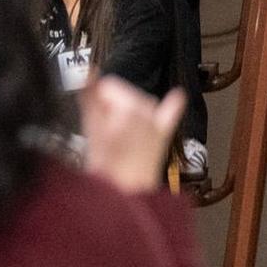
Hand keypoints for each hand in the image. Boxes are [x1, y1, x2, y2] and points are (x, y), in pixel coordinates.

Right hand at [81, 76, 186, 193]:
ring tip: (116, 130)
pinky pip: (170, 113)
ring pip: (140, 102)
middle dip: (111, 104)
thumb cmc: (108, 168)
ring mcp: (157, 123)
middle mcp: (147, 111)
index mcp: (129, 107)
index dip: (96, 95)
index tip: (91, 109)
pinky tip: (177, 95)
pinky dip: (173, 104)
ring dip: (127, 109)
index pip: (108, 84)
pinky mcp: (163, 135)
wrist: (127, 194)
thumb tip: (89, 73)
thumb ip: (90, 99)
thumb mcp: (91, 129)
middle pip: (124, 93)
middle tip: (101, 125)